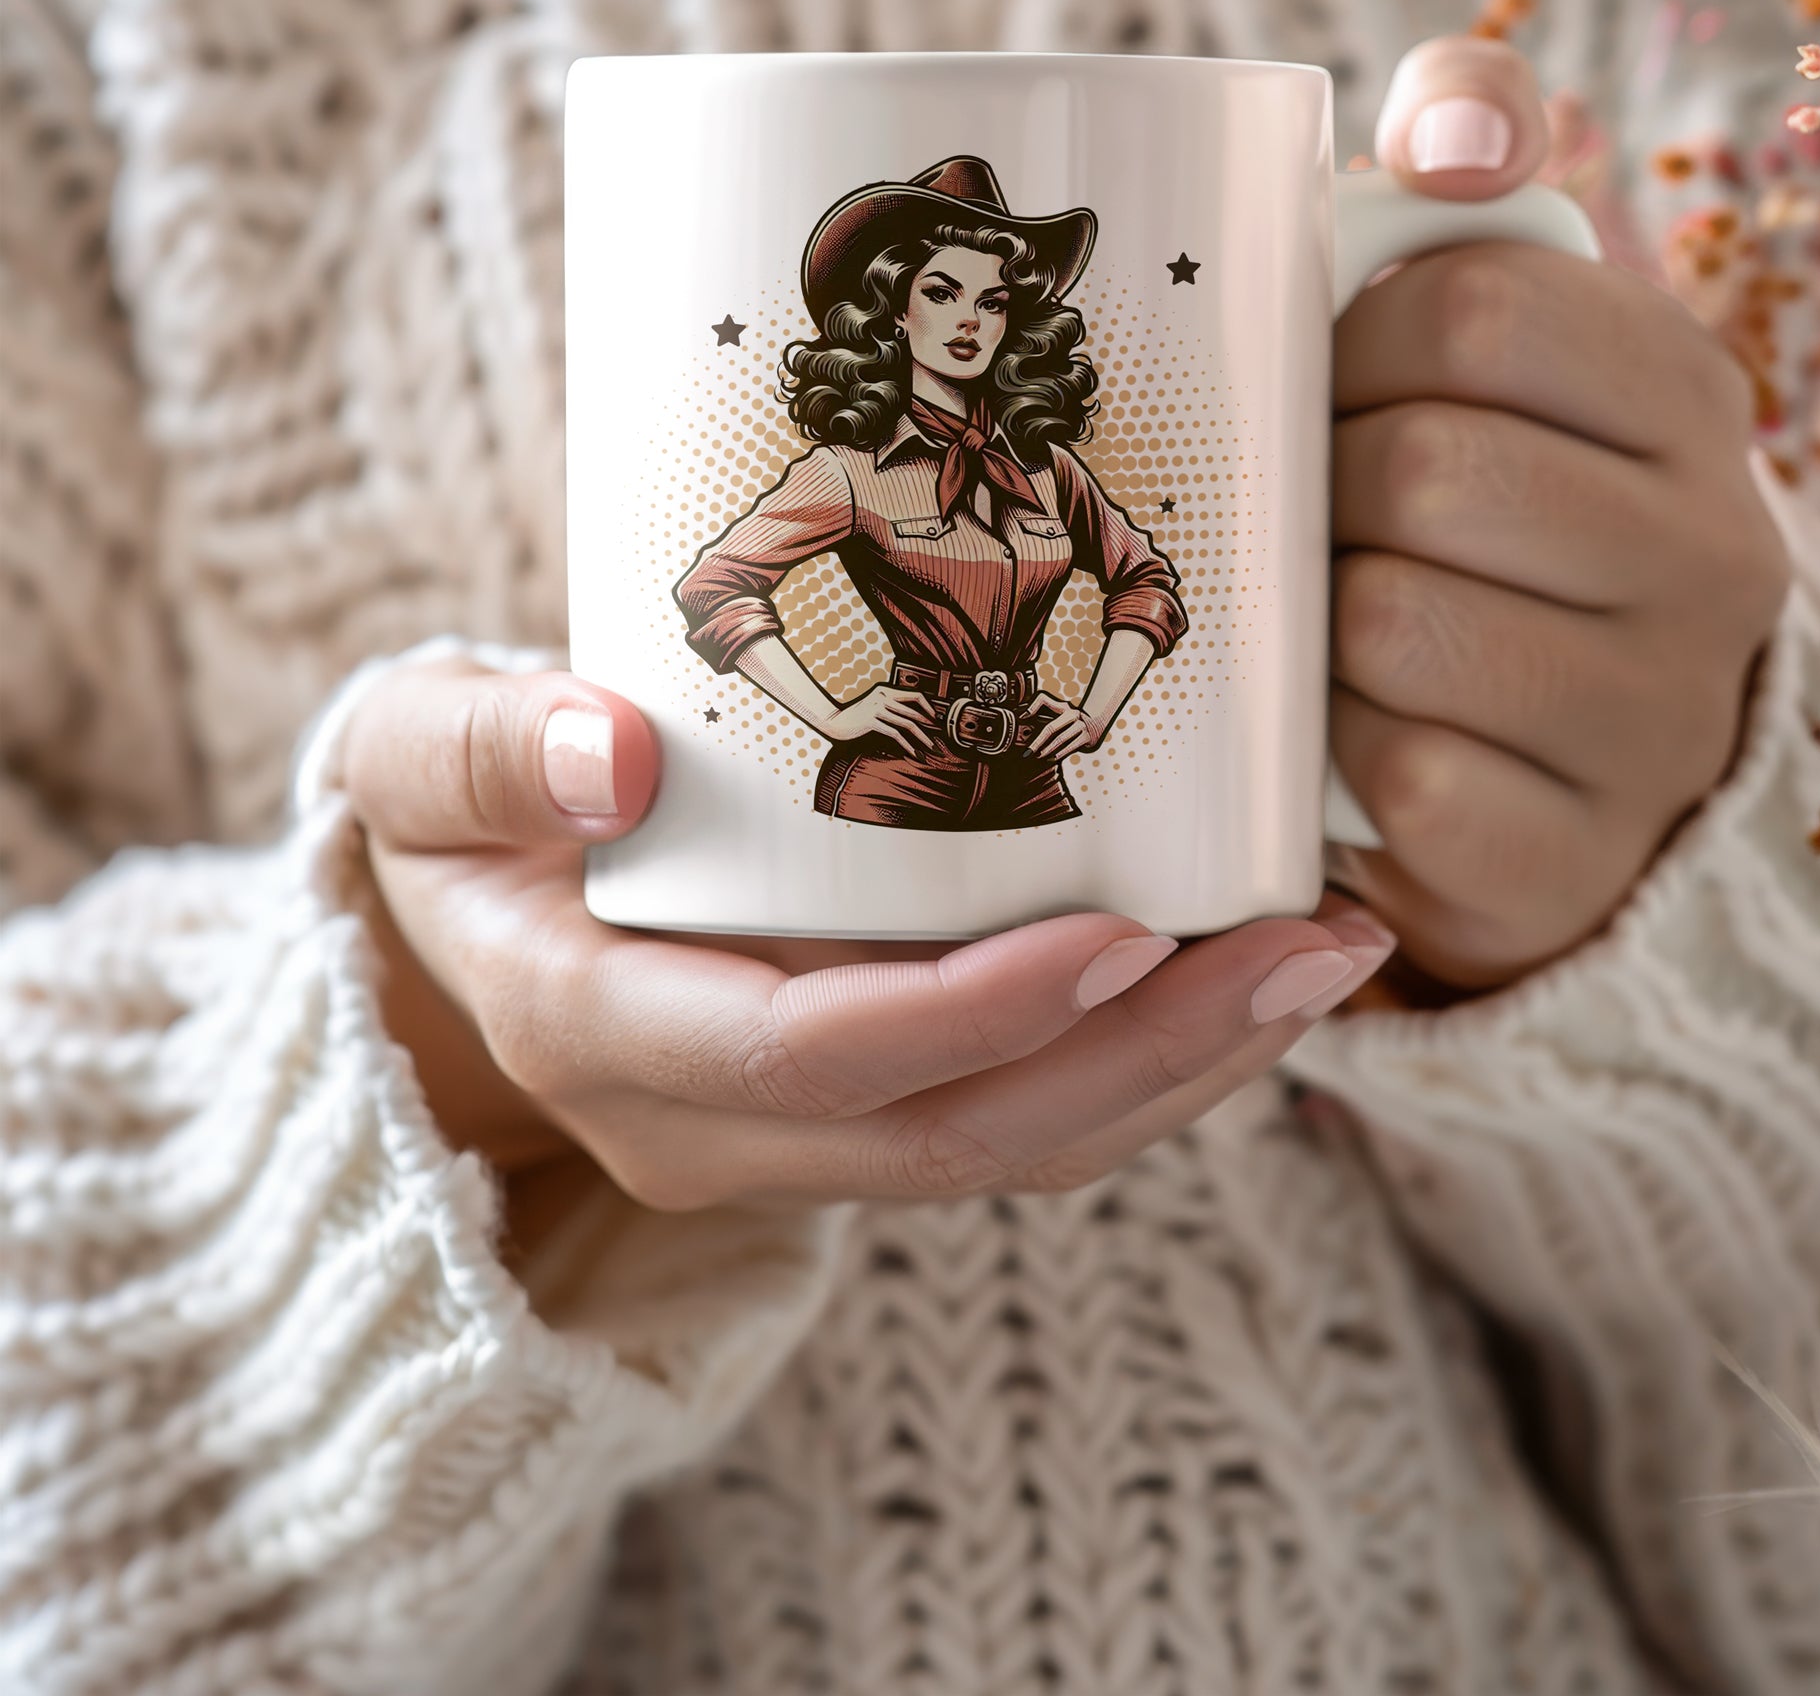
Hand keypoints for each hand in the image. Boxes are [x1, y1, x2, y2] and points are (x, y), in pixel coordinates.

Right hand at [344, 660, 1397, 1218]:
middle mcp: (711, 1122)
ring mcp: (793, 1137)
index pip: (815, 1058)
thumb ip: (481, 752)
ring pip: (1019, 1147)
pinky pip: (1020, 1114)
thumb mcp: (413, 760)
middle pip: (963, 1135)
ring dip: (1184, 1067)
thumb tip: (606, 755)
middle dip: (1153, 1056)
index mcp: (606, 1035)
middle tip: (1313, 948)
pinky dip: (1143, 1056)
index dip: (976, 1013)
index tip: (1122, 931)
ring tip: (1327, 957)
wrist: (457, 928)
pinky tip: (1240, 968)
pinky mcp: (858, 1108)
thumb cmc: (451, 816)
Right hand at [824, 681, 938, 752]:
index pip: (914, 694)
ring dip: (922, 737)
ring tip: (929, 747)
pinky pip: (895, 734)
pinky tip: (914, 752)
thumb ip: (889, 705)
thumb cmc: (854, 716)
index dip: (927, 706)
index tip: (935, 718)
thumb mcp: (873, 705)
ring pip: (907, 723)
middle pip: (913, 711)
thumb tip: (910, 715)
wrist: (833, 722)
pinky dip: (907, 745)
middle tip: (937, 736)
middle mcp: (882, 697)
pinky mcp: (872, 722)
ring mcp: (876, 709)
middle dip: (928, 725)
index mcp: (885, 690)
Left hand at [1021, 692, 1104, 760]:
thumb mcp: (1060, 710)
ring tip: (1039, 755)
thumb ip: (1042, 708)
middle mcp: (1073, 714)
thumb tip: (1024, 715)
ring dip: (1048, 749)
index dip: (1032, 707)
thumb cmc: (1073, 720)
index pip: (1044, 701)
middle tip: (1028, 752)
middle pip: (1051, 727)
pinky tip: (1052, 758)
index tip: (1022, 718)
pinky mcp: (1087, 737)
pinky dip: (1061, 753)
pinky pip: (1071, 747)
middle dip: (1037, 741)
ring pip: (1060, 739)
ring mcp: (1081, 726)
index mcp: (1064, 707)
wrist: (1098, 724)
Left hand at [1326, 36, 1790, 994]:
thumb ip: (1476, 156)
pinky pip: (1402, 781)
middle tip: (1311, 517)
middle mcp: (1713, 556)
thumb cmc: (1481, 509)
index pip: (1468, 305)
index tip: (1326, 385)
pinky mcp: (1572, 861)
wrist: (1549, 753)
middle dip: (1320, 490)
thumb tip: (1454, 131)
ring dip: (1316, 624)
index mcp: (1686, 394)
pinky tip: (1351, 737)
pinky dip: (1336, 755)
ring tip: (1330, 621)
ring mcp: (1656, 723)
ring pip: (1395, 626)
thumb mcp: (1497, 327)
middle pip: (1422, 469)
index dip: (1345, 341)